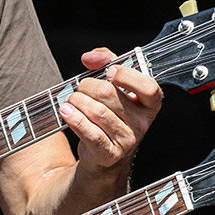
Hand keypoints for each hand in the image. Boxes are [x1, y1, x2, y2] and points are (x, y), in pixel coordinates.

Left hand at [58, 47, 162, 177]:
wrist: (103, 157)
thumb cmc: (109, 117)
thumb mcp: (114, 88)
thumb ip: (106, 64)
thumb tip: (91, 57)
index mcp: (149, 105)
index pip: (148, 87)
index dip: (127, 76)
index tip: (109, 72)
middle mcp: (142, 123)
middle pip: (109, 94)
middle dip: (87, 87)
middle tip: (79, 90)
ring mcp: (127, 141)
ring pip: (97, 112)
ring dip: (77, 102)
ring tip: (70, 101)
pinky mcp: (109, 155)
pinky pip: (90, 133)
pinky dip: (74, 119)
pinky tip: (66, 112)